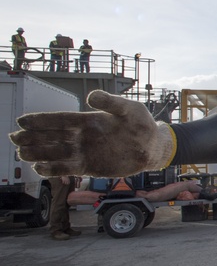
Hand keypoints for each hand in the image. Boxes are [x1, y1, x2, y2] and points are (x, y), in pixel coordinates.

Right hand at [9, 90, 175, 176]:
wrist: (153, 148)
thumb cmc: (143, 125)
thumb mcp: (130, 109)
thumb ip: (111, 102)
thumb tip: (90, 96)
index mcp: (89, 120)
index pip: (60, 120)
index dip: (41, 121)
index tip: (22, 121)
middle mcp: (82, 136)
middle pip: (52, 137)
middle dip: (32, 137)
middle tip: (14, 139)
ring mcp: (84, 152)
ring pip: (55, 153)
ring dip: (38, 153)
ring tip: (21, 154)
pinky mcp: (89, 167)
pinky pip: (67, 168)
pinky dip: (53, 169)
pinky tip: (39, 169)